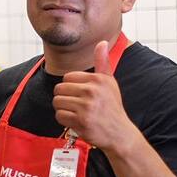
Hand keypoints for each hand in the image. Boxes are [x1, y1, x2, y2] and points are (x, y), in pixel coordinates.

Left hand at [51, 40, 138, 154]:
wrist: (119, 133)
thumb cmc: (112, 107)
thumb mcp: (110, 82)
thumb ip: (103, 62)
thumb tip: (101, 42)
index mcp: (98, 79)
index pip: (67, 77)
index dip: (71, 87)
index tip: (81, 94)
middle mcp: (92, 91)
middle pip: (59, 89)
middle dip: (64, 98)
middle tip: (76, 105)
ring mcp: (86, 107)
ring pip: (57, 102)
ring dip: (63, 109)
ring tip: (76, 112)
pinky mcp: (81, 121)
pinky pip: (59, 116)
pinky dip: (64, 120)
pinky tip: (76, 121)